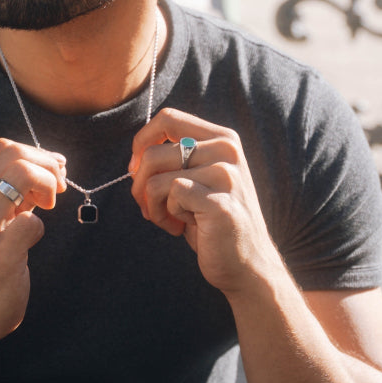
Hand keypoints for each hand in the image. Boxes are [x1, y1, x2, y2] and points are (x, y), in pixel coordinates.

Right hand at [0, 139, 66, 351]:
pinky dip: (40, 226)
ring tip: (49, 205)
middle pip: (16, 154)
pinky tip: (32, 238)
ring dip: (48, 185)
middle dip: (48, 165)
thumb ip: (10, 190)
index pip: (2, 147)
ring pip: (23, 174)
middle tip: (57, 187)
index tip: (52, 171)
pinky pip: (33, 222)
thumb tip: (51, 164)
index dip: (36, 153)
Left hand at [129, 108, 281, 297]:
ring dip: (151, 205)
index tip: (137, 169)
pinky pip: (169, 195)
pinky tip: (181, 227)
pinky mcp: (219, 202)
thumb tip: (135, 158)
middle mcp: (227, 150)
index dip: (142, 142)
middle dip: (138, 184)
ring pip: (155, 178)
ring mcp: (226, 175)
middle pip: (153, 152)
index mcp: (222, 138)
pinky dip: (165, 215)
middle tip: (149, 207)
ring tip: (169, 219)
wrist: (246, 263)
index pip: (168, 118)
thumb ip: (174, 158)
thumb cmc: (211, 221)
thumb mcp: (196, 179)